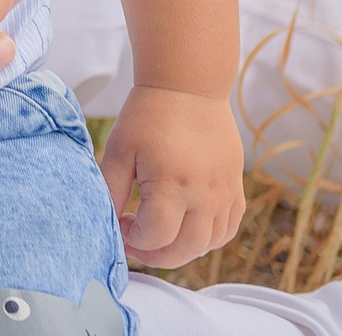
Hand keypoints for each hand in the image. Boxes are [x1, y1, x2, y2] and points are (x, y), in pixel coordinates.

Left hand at [100, 84, 244, 267]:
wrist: (188, 87)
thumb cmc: (148, 115)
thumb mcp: (119, 149)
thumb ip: (111, 188)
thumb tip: (107, 221)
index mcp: (173, 184)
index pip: (155, 237)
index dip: (132, 240)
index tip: (120, 223)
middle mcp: (204, 195)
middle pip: (185, 250)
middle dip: (155, 254)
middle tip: (135, 240)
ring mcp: (224, 194)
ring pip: (209, 245)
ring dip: (181, 249)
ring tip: (158, 232)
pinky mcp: (235, 188)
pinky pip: (227, 229)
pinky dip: (207, 238)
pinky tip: (185, 226)